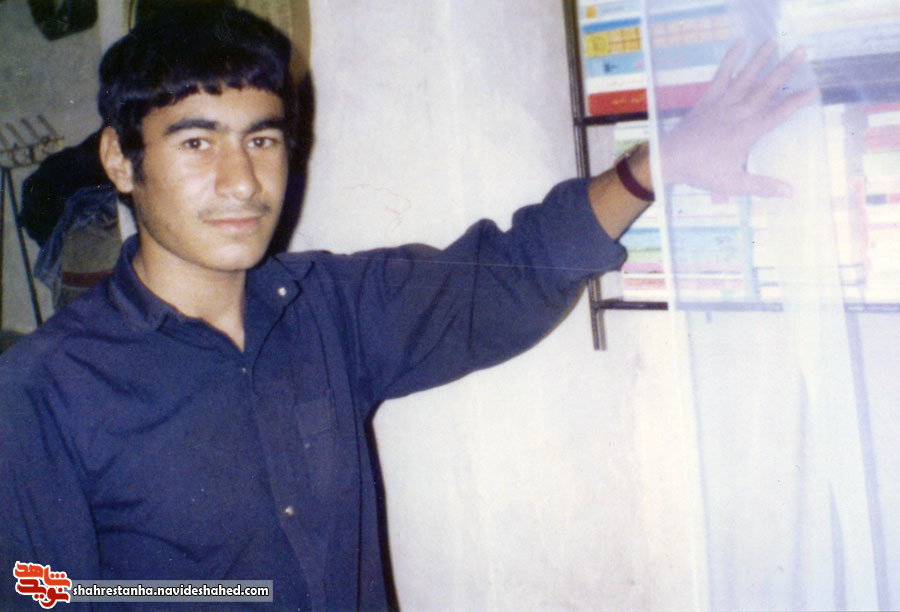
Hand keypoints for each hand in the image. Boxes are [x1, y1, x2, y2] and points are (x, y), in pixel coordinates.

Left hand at [659, 39, 818, 197]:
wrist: (670, 159)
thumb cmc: (701, 172)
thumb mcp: (733, 184)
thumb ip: (762, 186)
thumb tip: (790, 192)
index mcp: (747, 132)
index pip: (778, 114)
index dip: (797, 101)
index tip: (815, 88)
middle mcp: (737, 113)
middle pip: (765, 88)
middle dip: (784, 69)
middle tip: (802, 50)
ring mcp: (721, 103)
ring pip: (745, 77)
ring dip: (760, 57)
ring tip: (775, 39)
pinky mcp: (708, 100)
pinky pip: (720, 76)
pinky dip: (730, 59)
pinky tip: (740, 44)